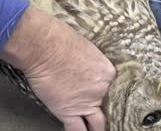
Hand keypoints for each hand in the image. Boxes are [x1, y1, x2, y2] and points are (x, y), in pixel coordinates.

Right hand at [0, 6, 115, 130]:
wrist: (43, 45)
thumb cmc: (61, 39)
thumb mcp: (88, 48)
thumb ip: (93, 64)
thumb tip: (89, 68)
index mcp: (108, 74)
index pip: (117, 91)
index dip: (112, 97)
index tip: (108, 99)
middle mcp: (102, 91)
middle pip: (111, 110)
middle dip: (108, 114)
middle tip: (107, 118)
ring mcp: (86, 103)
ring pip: (98, 125)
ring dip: (97, 128)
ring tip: (95, 128)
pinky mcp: (68, 111)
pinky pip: (77, 130)